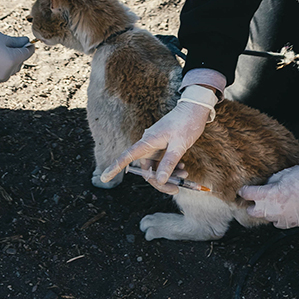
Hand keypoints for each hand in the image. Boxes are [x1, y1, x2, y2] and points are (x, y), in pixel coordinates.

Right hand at [0, 26, 33, 87]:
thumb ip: (15, 42)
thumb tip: (26, 42)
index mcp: (11, 60)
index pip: (26, 54)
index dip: (28, 47)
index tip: (29, 44)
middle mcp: (4, 74)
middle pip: (16, 66)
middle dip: (15, 57)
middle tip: (8, 47)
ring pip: (3, 73)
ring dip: (2, 65)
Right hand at [99, 88, 214, 193]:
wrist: (195, 108)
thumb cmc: (186, 123)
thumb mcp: (179, 145)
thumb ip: (169, 163)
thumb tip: (159, 180)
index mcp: (148, 142)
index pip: (126, 157)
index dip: (114, 168)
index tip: (104, 178)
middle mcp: (149, 145)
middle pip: (147, 170)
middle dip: (160, 182)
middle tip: (176, 189)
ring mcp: (156, 146)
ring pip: (157, 168)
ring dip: (169, 176)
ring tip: (185, 176)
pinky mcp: (163, 146)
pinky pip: (163, 163)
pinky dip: (172, 169)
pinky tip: (183, 169)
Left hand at [239, 157, 298, 228]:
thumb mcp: (282, 174)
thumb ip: (269, 183)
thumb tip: (262, 187)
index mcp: (271, 194)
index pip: (248, 194)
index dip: (243, 191)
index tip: (242, 190)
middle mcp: (275, 209)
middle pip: (252, 212)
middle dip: (250, 205)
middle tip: (252, 200)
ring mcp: (285, 218)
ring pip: (266, 218)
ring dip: (265, 211)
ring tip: (270, 203)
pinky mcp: (294, 223)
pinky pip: (279, 224)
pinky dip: (277, 218)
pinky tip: (281, 210)